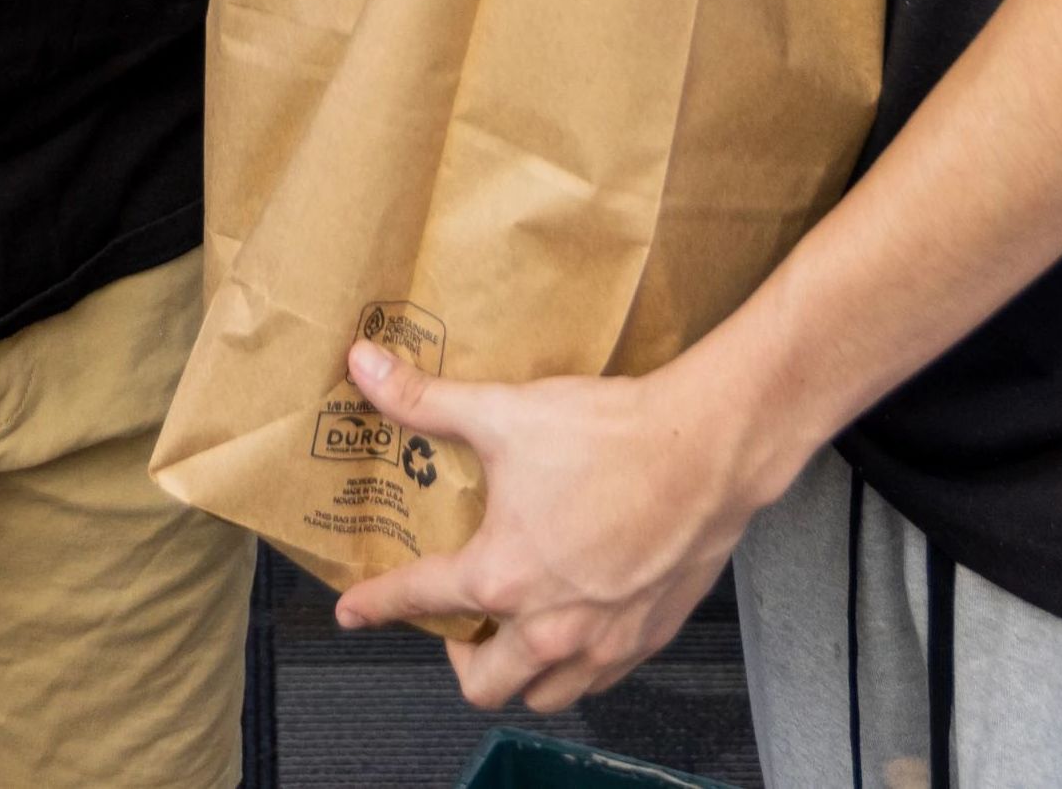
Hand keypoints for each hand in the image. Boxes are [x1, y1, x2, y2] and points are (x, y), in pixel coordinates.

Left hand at [325, 339, 786, 712]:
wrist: (708, 448)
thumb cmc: (613, 434)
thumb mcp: (506, 413)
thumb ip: (426, 400)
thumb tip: (364, 367)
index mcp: (502, 575)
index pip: (417, 599)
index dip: (375, 604)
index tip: (354, 611)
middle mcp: (548, 625)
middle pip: (482, 683)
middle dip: (458, 658)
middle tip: (460, 621)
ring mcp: (601, 641)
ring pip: (543, 693)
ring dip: (520, 671)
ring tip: (516, 629)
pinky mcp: (647, 638)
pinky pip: (597, 680)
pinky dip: (576, 666)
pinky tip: (576, 625)